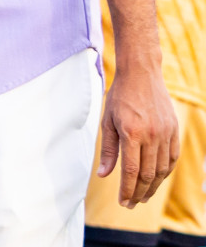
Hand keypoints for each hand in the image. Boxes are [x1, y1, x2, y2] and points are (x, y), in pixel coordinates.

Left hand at [97, 62, 178, 206]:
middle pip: (148, 174)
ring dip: (152, 187)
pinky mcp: (174, 131)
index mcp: (131, 133)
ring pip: (161, 169)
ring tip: (143, 196)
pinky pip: (172, 158)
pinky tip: (156, 179)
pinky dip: (164, 172)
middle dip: (139, 192)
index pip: (131, 171)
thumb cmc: (120, 97)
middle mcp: (151, 136)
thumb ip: (107, 150)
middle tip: (131, 204)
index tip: (122, 202)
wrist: (141, 75)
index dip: (127, 189)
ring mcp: (166, 134)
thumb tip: (104, 175)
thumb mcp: (107, 121)